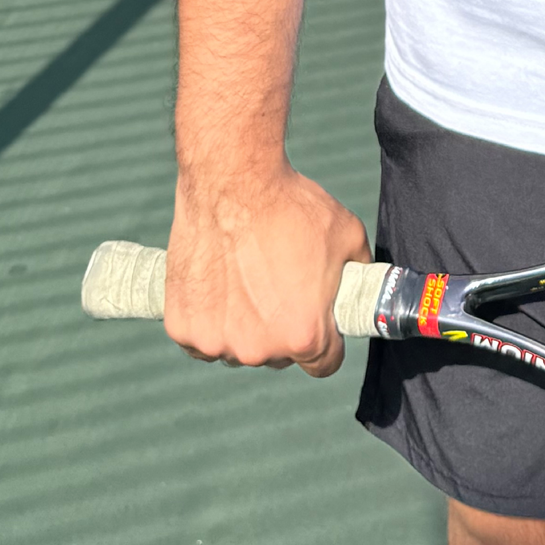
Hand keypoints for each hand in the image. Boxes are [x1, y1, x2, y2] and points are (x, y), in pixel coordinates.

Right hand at [165, 163, 370, 376]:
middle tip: (277, 286)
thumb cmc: (292, 206)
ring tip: (244, 278)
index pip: (324, 364)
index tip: (319, 323)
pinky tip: (216, 282)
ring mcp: (216, 342)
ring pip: (237, 347)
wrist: (232, 181)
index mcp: (305, 335)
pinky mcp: (182, 328)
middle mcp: (259, 350)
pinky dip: (208, 318)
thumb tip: (362, 290)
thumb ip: (359, 275)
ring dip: (242, 326)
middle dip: (283, 329)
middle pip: (279, 355)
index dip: (327, 343)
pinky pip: (201, 337)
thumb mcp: (349, 238)